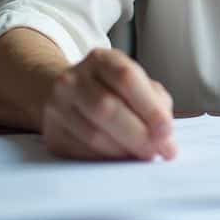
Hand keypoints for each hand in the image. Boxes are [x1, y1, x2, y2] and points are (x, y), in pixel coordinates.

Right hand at [40, 48, 176, 160]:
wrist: (65, 94)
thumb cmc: (111, 90)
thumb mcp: (136, 83)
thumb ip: (155, 102)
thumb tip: (165, 136)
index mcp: (101, 60)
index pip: (126, 79)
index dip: (149, 108)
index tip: (167, 132)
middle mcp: (74, 79)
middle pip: (107, 108)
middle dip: (138, 135)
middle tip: (158, 151)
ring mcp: (58, 106)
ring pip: (93, 135)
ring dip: (124, 151)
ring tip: (143, 155)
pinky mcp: (52, 133)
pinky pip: (82, 152)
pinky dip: (107, 159)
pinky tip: (121, 159)